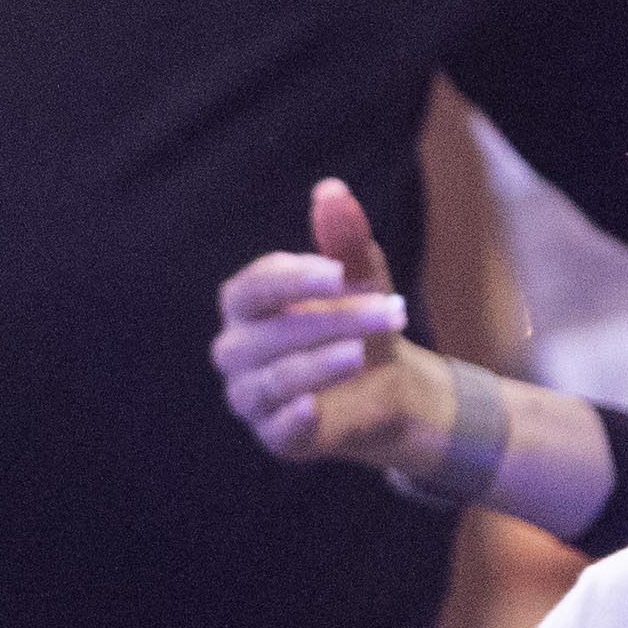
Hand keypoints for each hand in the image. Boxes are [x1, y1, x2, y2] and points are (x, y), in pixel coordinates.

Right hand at [216, 176, 461, 475]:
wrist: (388, 388)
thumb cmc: (360, 322)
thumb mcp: (359, 280)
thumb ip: (343, 241)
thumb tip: (331, 190)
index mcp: (246, 305)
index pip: (254, 288)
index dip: (294, 280)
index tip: (341, 272)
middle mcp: (237, 350)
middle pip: (268, 334)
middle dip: (330, 320)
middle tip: (390, 310)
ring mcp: (251, 396)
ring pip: (273, 380)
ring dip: (318, 365)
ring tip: (361, 353)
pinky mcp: (275, 437)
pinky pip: (275, 429)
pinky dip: (292, 419)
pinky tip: (314, 407)